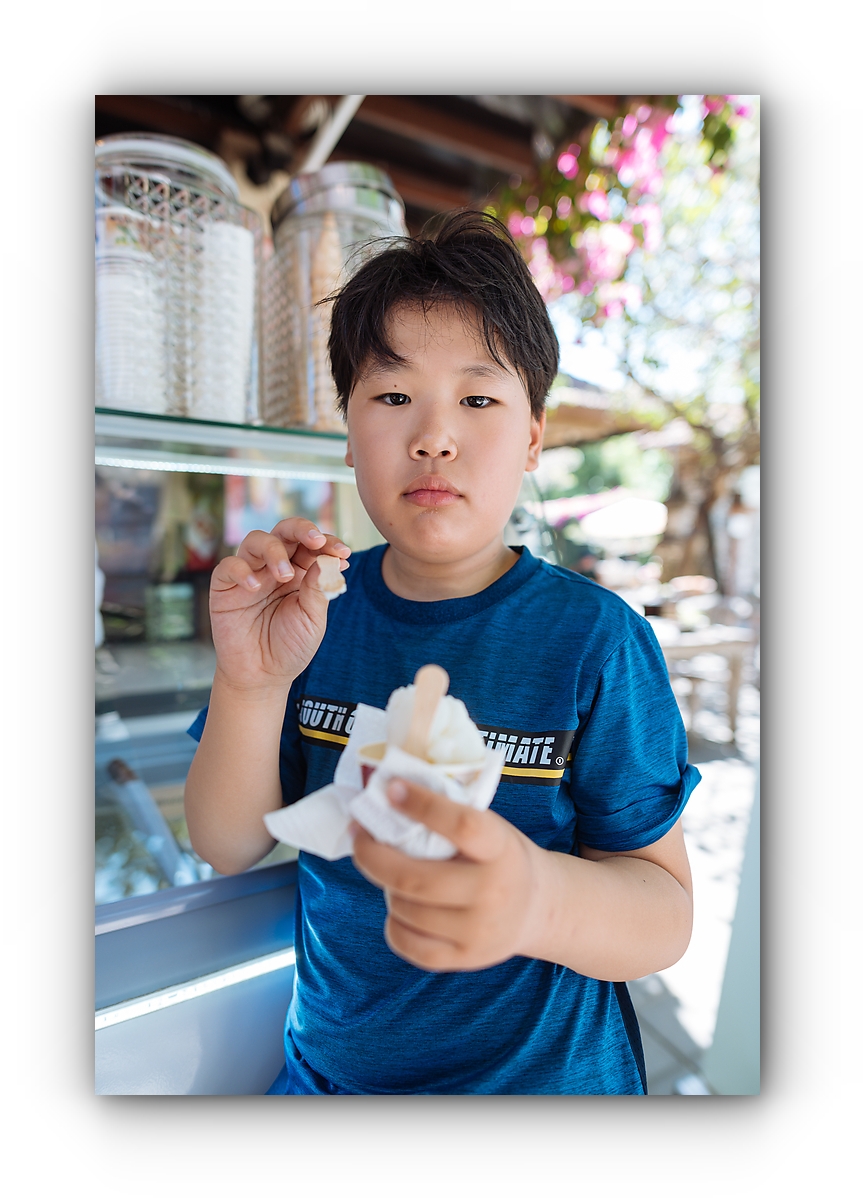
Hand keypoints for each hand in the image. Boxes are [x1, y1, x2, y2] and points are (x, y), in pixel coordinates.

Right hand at [209, 518, 349, 693]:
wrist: (263, 675)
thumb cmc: (290, 646)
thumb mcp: (312, 618)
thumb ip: (319, 588)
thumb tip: (328, 559)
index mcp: (300, 572)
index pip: (311, 545)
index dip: (327, 543)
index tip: (342, 553)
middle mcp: (274, 567)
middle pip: (284, 531)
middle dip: (302, 530)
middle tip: (315, 541)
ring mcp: (249, 573)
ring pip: (256, 540)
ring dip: (274, 551)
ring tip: (286, 575)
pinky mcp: (225, 586)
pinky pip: (229, 565)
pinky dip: (241, 570)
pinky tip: (255, 586)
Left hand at [351, 778, 545, 971]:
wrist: (537, 908)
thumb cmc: (500, 856)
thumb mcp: (492, 828)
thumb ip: (450, 817)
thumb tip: (390, 795)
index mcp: (501, 849)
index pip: (462, 825)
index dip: (422, 805)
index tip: (391, 789)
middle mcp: (492, 893)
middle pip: (415, 878)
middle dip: (373, 856)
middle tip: (360, 836)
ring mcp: (478, 931)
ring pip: (404, 909)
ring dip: (387, 886)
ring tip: (393, 872)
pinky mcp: (464, 958)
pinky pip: (406, 942)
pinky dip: (393, 921)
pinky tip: (401, 903)